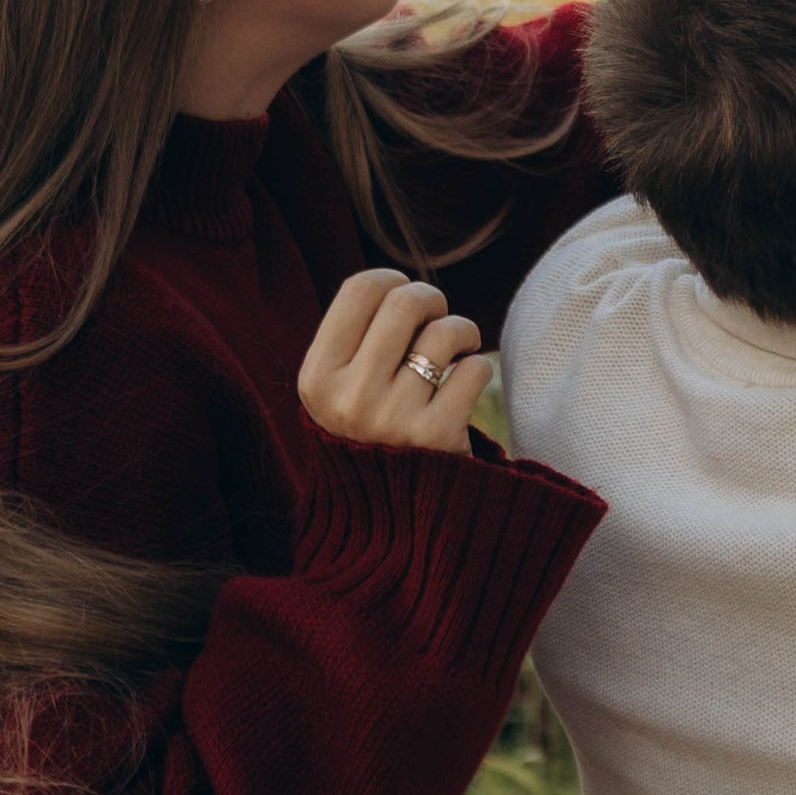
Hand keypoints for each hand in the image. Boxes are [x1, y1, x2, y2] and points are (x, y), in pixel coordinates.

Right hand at [299, 268, 492, 454]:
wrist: (390, 514)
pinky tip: (465, 384)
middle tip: (436, 320)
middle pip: (406, 302)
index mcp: (318, 378)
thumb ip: (357, 337)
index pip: (359, 289)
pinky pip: (474, 369)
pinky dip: (478, 368)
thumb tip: (396, 284)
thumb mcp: (338, 388)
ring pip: (446, 332)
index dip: (391, 281)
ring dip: (462, 332)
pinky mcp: (436, 437)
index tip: (404, 298)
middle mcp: (350, 398)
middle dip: (431, 300)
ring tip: (457, 350)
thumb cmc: (370, 429)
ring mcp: (393, 419)